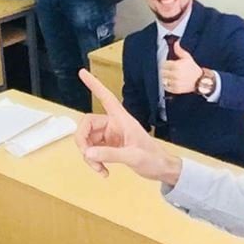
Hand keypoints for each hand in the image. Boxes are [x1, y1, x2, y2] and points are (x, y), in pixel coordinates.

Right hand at [74, 69, 182, 184]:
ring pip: (88, 140)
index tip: (82, 72)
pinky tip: (103, 171)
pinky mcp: (109, 146)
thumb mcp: (133, 157)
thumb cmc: (153, 158)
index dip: (94, 85)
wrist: (161, 170)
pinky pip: (93, 150)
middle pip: (87, 124)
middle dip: (83, 141)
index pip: (105, 97)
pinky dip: (94, 160)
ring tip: (99, 169)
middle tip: (88, 157)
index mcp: (122, 119)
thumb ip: (110, 154)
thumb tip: (88, 153)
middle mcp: (114, 124)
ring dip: (89, 155)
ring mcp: (110, 135)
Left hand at [161, 41, 202, 94]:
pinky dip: (167, 85)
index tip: (170, 65)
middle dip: (165, 71)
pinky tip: (172, 82)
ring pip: (163, 79)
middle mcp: (175, 75)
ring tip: (171, 77)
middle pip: (162, 72)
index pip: (164, 64)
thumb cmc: (193, 69)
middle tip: (170, 71)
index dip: (167, 64)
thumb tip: (176, 43)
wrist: (200, 80)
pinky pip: (166, 87)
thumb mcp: (187, 58)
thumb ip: (179, 50)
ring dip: (165, 78)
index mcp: (177, 66)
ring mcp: (175, 82)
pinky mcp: (175, 89)